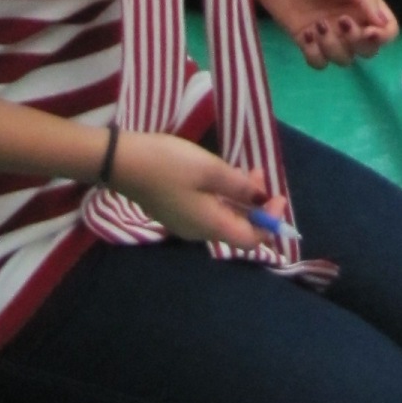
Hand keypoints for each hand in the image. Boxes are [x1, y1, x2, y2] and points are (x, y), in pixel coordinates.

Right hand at [111, 131, 275, 250]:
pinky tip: (222, 175)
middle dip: (255, 204)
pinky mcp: (174, 211)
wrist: (123, 163)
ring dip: (239, 197)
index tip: (278, 196)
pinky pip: (207, 210)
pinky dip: (222, 195)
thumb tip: (260, 201)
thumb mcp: (212, 170)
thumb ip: (240, 187)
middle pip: (237, 227)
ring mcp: (184, 223)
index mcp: (212, 226)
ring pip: (222, 216)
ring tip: (245, 170)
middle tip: (260, 174)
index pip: (252, 239)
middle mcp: (199, 232)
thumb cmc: (171, 165)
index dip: (270, 222)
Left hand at [258, 0, 397, 67]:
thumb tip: (384, 26)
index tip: (369, 32)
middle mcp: (350, 22)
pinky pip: (319, 62)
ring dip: (333, 47)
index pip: (387, 30)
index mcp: (364, 5)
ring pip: (344, 59)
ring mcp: (329, 34)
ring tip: (317, 25)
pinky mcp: (307, 42)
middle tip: (340, 22)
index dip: (383, 37)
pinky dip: (315, 53)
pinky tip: (306, 34)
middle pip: (368, 50)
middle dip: (356, 42)